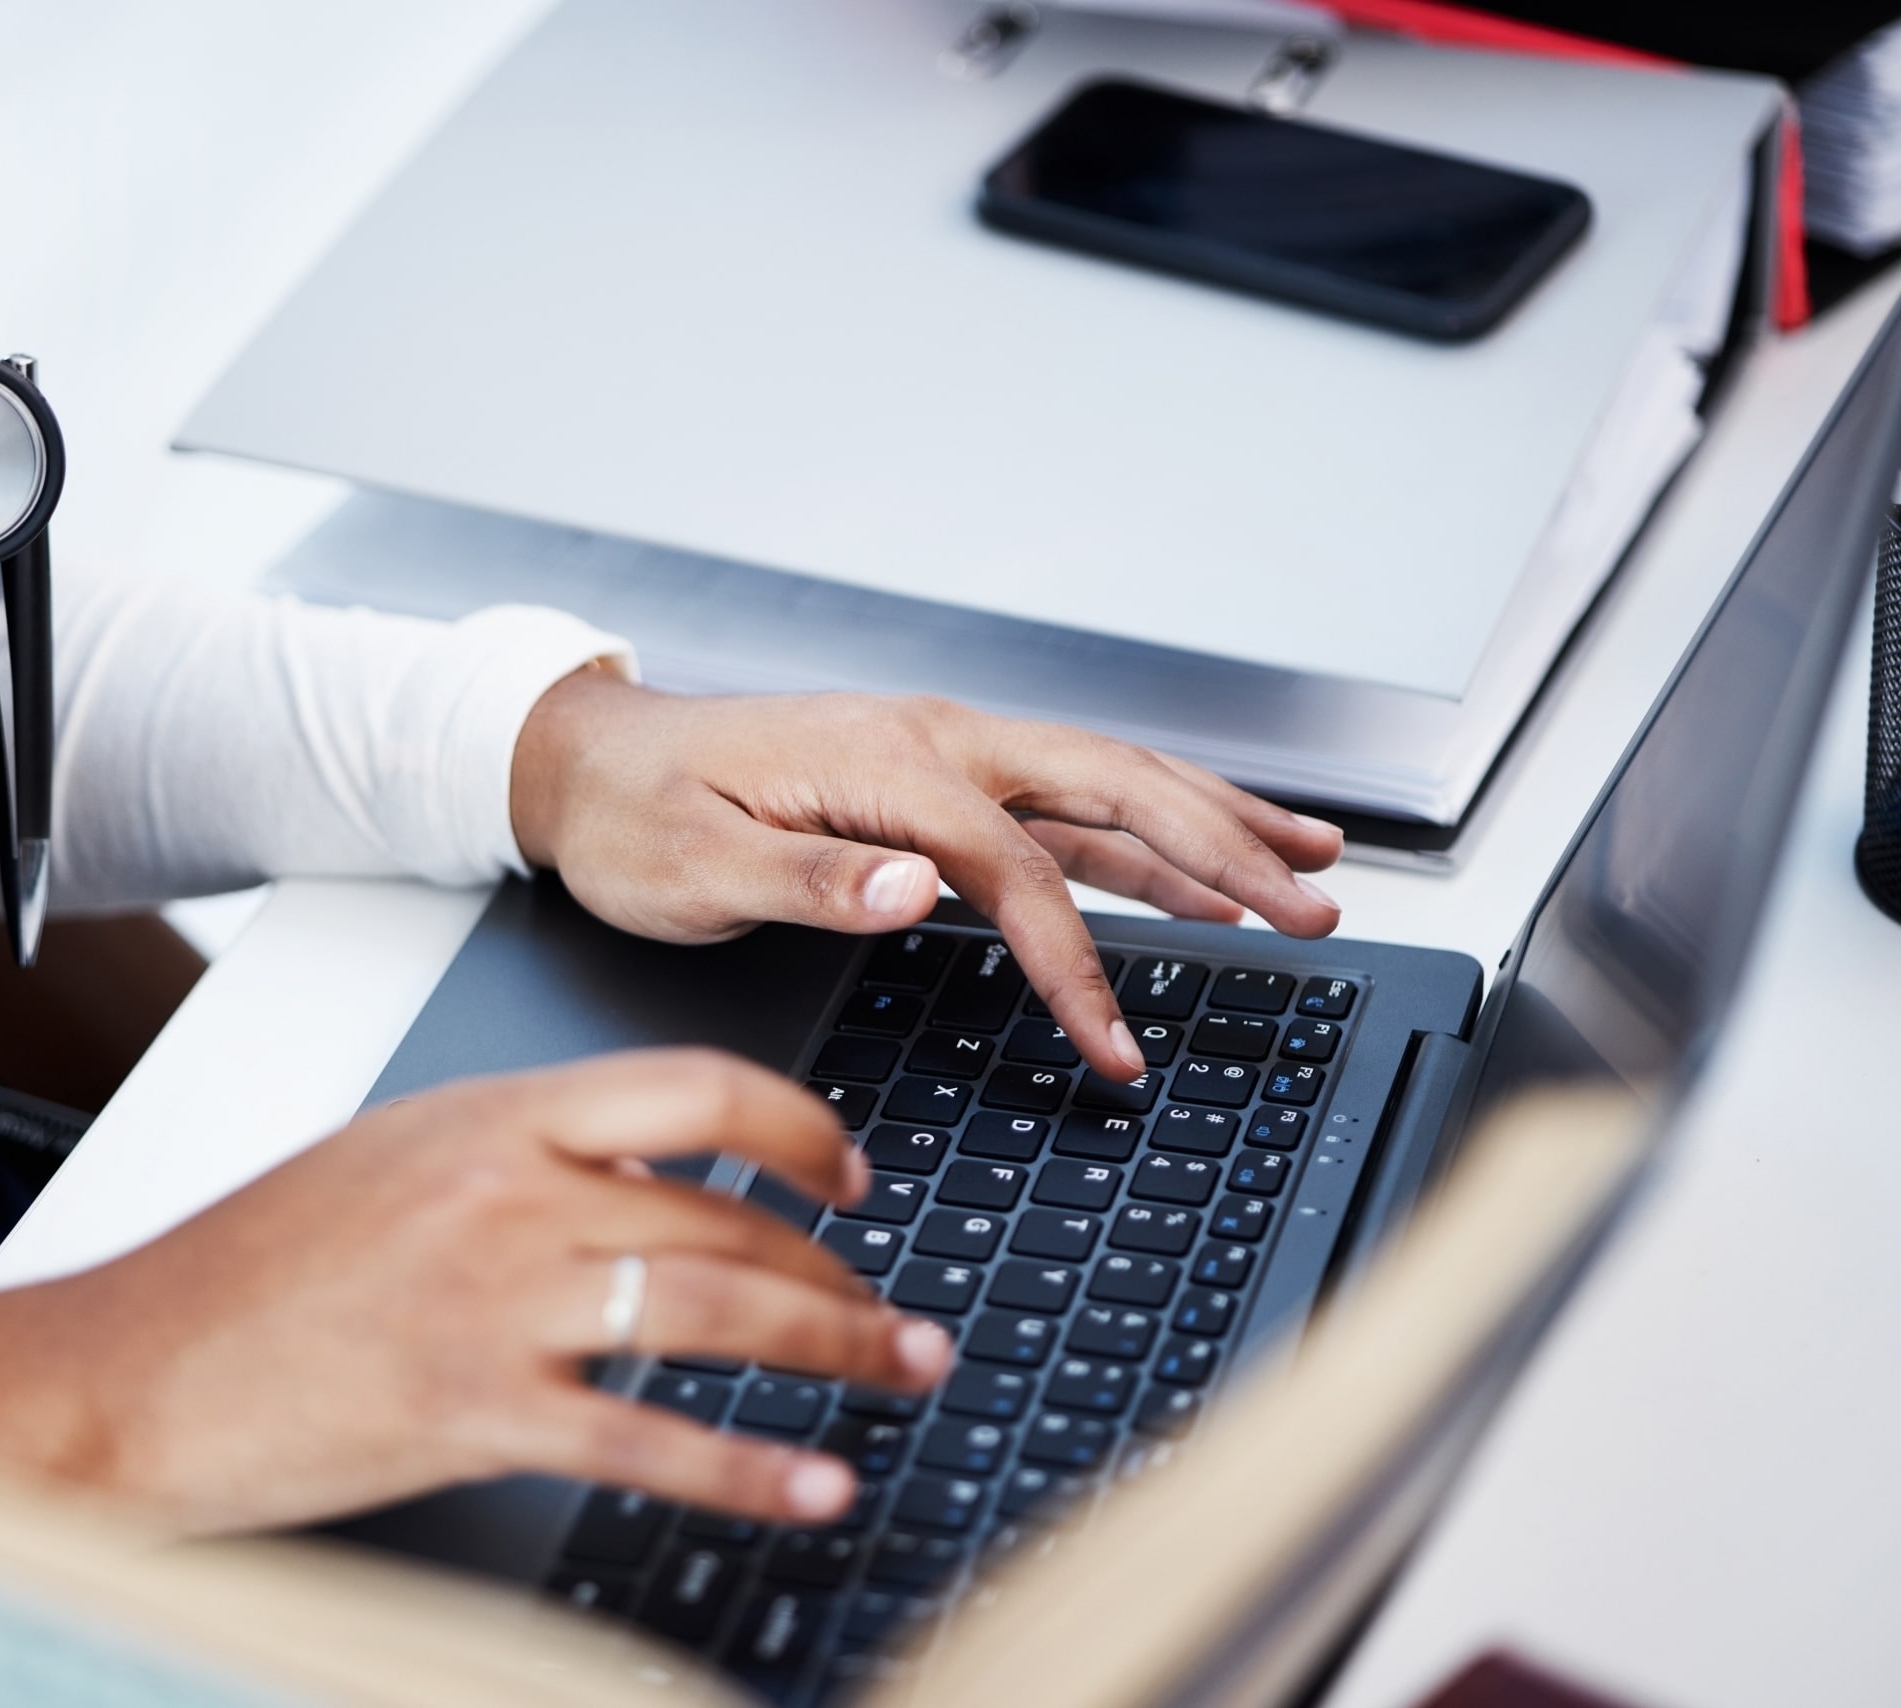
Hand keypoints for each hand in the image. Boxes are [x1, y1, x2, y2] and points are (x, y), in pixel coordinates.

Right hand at [0, 1050, 951, 1532]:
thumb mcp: (388, 1162)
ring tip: (904, 1372)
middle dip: (840, 1270)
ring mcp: (494, 1301)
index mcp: (489, 1114)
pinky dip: (753, 1469)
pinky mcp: (473, 1414)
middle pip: (727, 1216)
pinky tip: (816, 1484)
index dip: (799, 1129)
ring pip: (717, 1310)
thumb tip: (639, 1183)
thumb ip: (514, 1157)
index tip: (849, 1176)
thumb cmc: (241, 1274)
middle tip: (899, 1315)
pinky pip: (653, 1440)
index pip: (693, 1087)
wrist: (123, 1373)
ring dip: (836, 1347)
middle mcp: (506, 1191)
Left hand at [512, 676, 1343, 1080]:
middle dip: (1223, 849)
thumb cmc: (633, 816)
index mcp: (884, 761)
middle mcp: (932, 743)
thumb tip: (916, 890)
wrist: (587, 764)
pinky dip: (1144, 835)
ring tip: (1308, 871)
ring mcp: (942, 758)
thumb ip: (811, 876)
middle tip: (1317, 906)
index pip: (1017, 868)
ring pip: (1107, 788)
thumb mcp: (696, 861)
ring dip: (1210, 828)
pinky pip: (1065, 808)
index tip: (1116, 1046)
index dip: (1078, 961)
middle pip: (1112, 789)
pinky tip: (1196, 865)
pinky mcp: (935, 784)